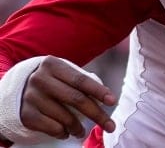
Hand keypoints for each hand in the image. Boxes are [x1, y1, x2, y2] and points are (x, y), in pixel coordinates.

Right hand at [0, 56, 116, 142]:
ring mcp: (31, 97)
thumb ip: (80, 81)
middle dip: (96, 114)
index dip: (99, 91)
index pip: (81, 80)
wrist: (17, 89)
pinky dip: (63, 132)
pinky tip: (66, 132)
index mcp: (53, 65)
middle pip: (76, 99)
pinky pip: (52, 128)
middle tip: (110, 126)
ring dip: (79, 128)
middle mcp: (40, 79)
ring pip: (65, 117)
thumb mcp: (62, 74)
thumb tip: (106, 98)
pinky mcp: (26, 114)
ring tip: (83, 132)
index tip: (113, 101)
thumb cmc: (52, 81)